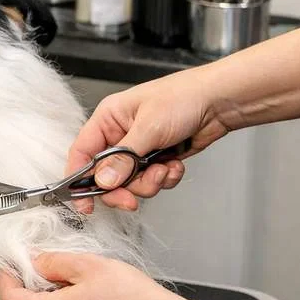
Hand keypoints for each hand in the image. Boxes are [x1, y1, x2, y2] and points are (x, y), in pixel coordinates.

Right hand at [68, 70, 233, 212]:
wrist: (221, 101)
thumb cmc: (184, 97)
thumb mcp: (148, 128)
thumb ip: (123, 158)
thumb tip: (103, 180)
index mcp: (108, 119)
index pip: (82, 153)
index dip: (78, 179)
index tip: (85, 203)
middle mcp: (119, 135)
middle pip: (106, 175)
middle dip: (123, 187)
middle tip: (132, 199)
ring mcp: (139, 149)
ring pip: (130, 181)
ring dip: (149, 182)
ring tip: (164, 169)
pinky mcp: (157, 158)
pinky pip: (151, 180)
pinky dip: (165, 178)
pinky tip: (175, 164)